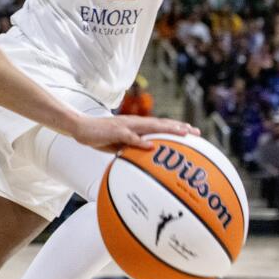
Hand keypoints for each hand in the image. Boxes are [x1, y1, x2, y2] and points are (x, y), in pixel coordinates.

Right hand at [71, 114, 199, 152]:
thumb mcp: (119, 144)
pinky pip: (131, 137)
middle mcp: (134, 122)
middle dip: (179, 128)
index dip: (176, 128)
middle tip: (197, 133)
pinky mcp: (116, 131)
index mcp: (136, 126)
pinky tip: (152, 145)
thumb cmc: (99, 136)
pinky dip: (141, 141)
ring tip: (182, 134)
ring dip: (167, 129)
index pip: (160, 125)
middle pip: (161, 124)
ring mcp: (126, 125)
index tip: (192, 132)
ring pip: (151, 126)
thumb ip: (133, 148)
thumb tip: (145, 156)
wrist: (80, 127)